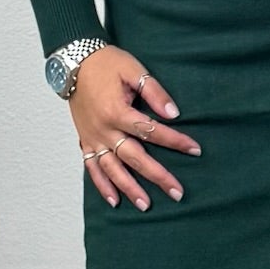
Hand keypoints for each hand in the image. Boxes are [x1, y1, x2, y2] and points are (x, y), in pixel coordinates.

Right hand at [70, 46, 201, 210]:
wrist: (74, 63)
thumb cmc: (106, 64)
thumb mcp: (133, 70)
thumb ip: (154, 91)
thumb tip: (173, 113)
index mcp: (118, 112)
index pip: (152, 131)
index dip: (175, 141)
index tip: (195, 150)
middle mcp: (104, 130)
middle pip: (134, 158)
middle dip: (157, 176)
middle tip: (177, 192)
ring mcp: (93, 138)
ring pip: (112, 169)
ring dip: (129, 188)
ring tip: (146, 205)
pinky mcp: (85, 141)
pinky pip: (92, 168)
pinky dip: (102, 186)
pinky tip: (114, 201)